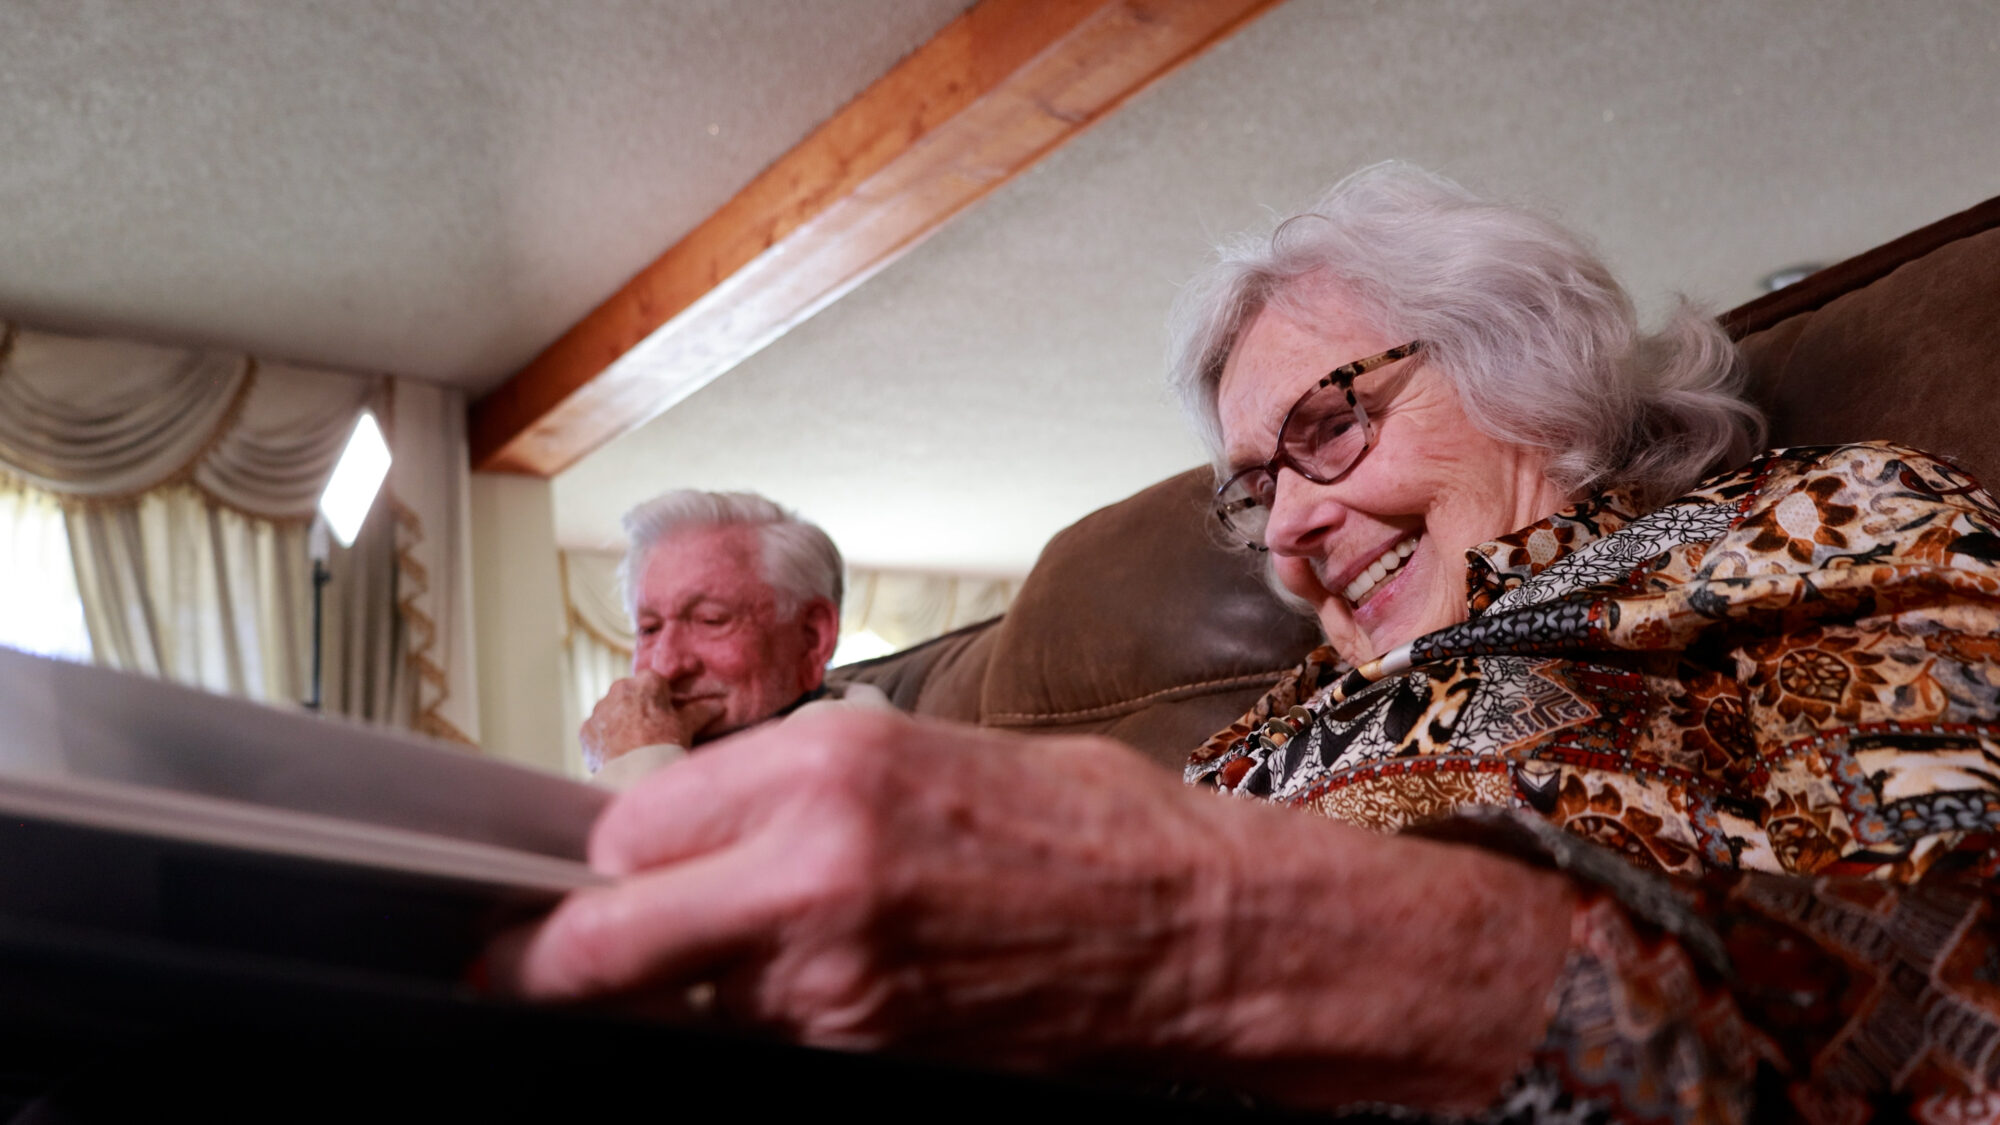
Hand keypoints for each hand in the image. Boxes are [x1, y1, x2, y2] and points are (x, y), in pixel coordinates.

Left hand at [499, 708, 1575, 1110]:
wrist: (1194, 931)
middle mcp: (812, 865)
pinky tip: (812, 996)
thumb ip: (782, 788)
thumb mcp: (919, 752)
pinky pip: (758, 1047)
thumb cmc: (1080, 828)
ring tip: (741, 962)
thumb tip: (678, 827)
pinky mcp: (865, 1056)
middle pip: (599, 944)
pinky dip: (756, 1027)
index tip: (604, 874)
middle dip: (558, 961)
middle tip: (534, 964)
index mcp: (826, 763)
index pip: (624, 830)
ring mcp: (833, 978)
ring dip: (677, 994)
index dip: (608, 861)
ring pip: (674, 1009)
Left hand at [578, 672, 724, 772]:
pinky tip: (619, 755)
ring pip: (612, 711)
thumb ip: (700, 712)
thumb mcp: (687, 727)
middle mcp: (618, 689)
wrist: (636, 776)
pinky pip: (598, 731)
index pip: (655, 682)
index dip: (662, 698)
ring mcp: (599, 710)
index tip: (667, 714)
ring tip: (634, 746)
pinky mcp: (585, 731)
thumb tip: (718, 706)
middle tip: (652, 732)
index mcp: (646, 682)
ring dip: (620, 723)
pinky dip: (606, 740)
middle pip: (631, 694)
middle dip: (639, 708)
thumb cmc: (666, 745)